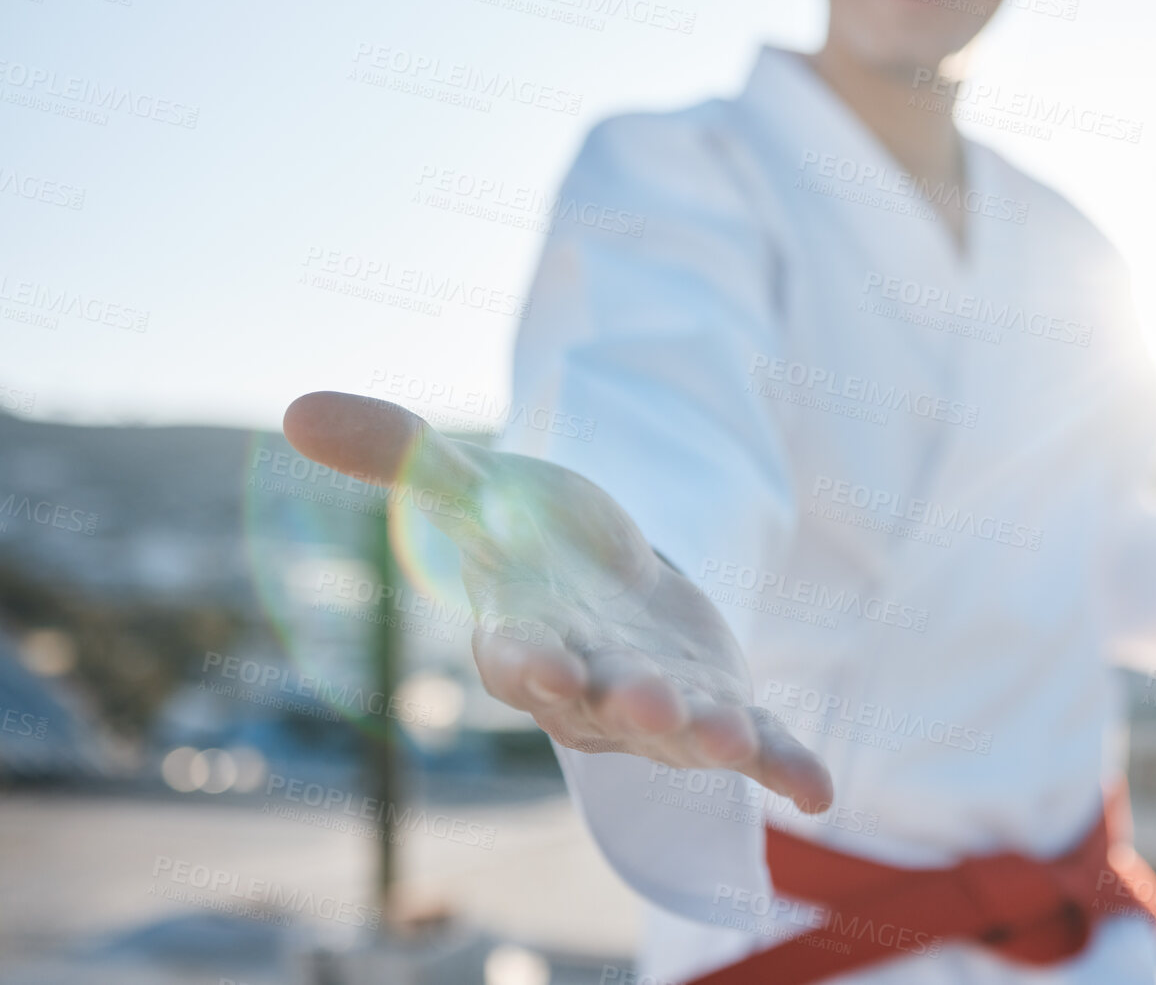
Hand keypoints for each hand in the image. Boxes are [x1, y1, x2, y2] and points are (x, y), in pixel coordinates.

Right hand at [282, 391, 832, 812]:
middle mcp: (589, 689)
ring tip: (732, 740)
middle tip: (648, 700)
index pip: (516, 659)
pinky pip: (756, 745)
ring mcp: (659, 708)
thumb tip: (297, 405)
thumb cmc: (539, 544)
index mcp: (526, 641)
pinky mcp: (720, 707)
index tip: (530, 657)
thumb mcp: (480, 487)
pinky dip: (784, 765)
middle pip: (602, 705)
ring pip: (679, 732)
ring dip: (706, 737)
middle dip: (626, 703)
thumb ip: (403, 455)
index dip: (524, 660)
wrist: (614, 580)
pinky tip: (819, 789)